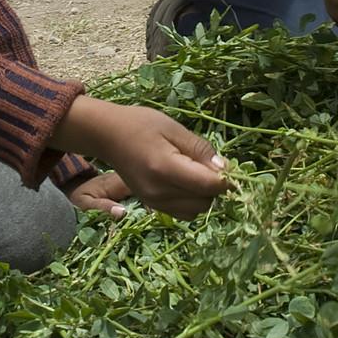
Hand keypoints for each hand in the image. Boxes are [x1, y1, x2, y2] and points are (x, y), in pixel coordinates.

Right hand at [55, 97, 226, 220]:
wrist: (108, 136)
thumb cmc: (141, 125)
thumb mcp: (174, 128)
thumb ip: (200, 150)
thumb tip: (225, 169)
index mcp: (166, 169)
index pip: (209, 186)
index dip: (226, 179)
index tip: (230, 167)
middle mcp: (160, 192)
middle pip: (205, 202)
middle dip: (215, 188)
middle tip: (210, 167)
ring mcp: (154, 202)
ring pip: (195, 211)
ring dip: (204, 197)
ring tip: (197, 175)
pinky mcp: (152, 205)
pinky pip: (183, 212)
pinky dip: (191, 202)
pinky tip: (187, 183)